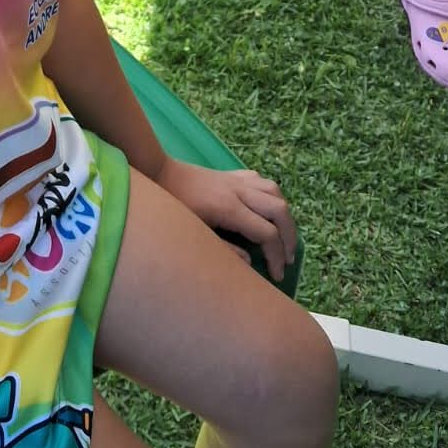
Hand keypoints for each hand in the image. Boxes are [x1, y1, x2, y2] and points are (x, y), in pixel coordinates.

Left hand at [157, 158, 297, 281]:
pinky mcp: (232, 174)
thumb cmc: (172, 206)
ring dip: (284, 215)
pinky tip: (264, 209)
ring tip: (282, 235)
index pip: (267, 233)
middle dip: (290, 237)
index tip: (277, 275)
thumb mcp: (194, 233)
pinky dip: (270, 196)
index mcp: (229, 208)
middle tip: (287, 258)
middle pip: (279, 211)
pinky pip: (261, 182)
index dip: (276, 256)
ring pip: (275, 192)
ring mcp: (236, 180)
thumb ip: (224, 250)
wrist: (157, 172)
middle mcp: (238, 191)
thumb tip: (251, 263)